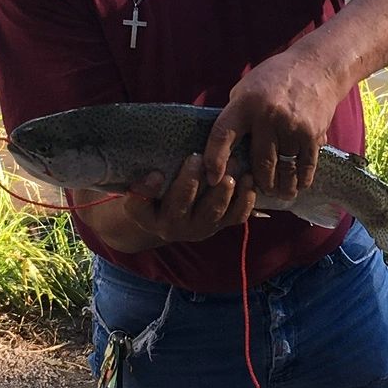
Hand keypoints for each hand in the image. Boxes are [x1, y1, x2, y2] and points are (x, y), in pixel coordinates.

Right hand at [120, 154, 258, 246]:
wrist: (170, 219)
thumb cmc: (153, 194)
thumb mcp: (140, 188)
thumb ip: (142, 180)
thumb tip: (153, 172)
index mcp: (146, 216)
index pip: (140, 205)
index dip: (146, 191)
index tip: (156, 173)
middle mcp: (172, 226)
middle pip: (180, 206)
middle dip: (189, 182)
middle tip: (197, 159)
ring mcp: (199, 228)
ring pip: (212, 212)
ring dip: (222, 189)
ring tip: (229, 165)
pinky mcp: (221, 226)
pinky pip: (236, 217)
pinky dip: (245, 199)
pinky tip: (248, 179)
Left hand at [202, 49, 345, 197]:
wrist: (317, 66)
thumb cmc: (275, 78)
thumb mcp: (245, 88)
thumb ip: (235, 116)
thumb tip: (220, 149)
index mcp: (245, 103)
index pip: (223, 135)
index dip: (215, 160)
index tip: (212, 179)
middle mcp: (268, 115)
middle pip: (259, 162)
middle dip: (258, 182)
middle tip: (256, 190)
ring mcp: (292, 126)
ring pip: (283, 168)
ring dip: (280, 186)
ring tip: (278, 193)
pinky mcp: (313, 134)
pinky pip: (305, 166)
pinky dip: (301, 179)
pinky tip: (297, 185)